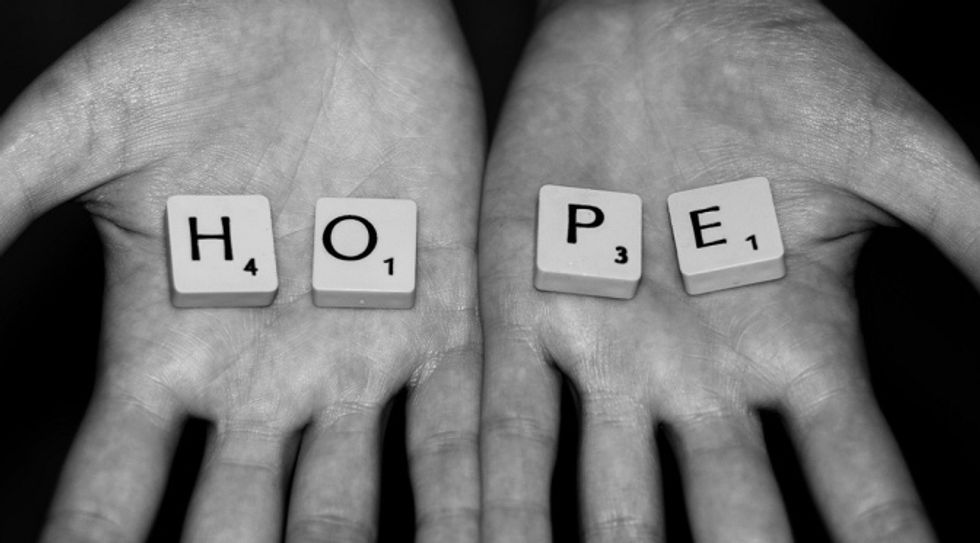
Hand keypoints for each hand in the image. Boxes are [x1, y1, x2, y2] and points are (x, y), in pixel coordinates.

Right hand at [0, 0, 481, 540]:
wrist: (326, 3)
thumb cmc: (196, 48)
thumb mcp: (83, 126)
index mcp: (168, 345)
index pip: (114, 492)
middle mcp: (264, 372)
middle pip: (240, 524)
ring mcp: (356, 352)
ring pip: (354, 501)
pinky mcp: (442, 315)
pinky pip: (457, 427)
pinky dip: (467, 500)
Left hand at [480, 0, 978, 540]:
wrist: (660, 10)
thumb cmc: (782, 67)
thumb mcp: (894, 148)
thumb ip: (975, 224)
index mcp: (793, 343)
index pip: (855, 481)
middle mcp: (698, 372)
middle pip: (731, 518)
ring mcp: (608, 350)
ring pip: (610, 499)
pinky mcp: (523, 308)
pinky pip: (508, 424)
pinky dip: (498, 499)